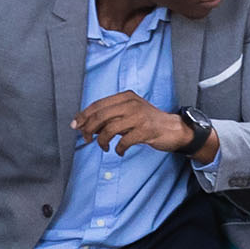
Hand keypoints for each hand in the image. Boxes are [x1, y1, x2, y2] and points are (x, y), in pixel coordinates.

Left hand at [74, 92, 203, 157]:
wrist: (173, 129)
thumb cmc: (148, 122)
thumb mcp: (129, 112)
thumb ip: (111, 116)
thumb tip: (86, 124)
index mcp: (125, 97)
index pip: (98, 104)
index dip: (84, 115)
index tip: (76, 125)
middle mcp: (131, 104)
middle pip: (100, 116)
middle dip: (89, 129)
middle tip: (86, 138)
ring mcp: (138, 116)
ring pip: (109, 129)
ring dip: (102, 141)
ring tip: (104, 147)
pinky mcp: (145, 130)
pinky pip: (124, 141)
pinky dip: (118, 149)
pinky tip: (119, 152)